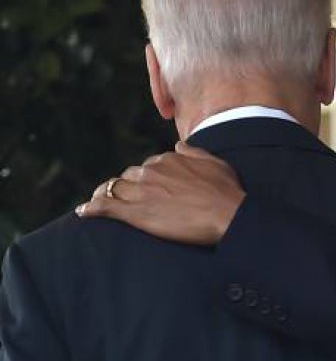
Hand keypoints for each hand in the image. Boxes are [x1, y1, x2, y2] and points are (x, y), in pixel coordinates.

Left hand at [76, 143, 244, 245]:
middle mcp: (151, 171)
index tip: (150, 188)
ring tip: (97, 202)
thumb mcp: (215, 163)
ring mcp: (141, 191)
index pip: (149, 166)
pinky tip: (84, 212)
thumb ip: (193, 152)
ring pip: (113, 189)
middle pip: (128, 176)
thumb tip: (178, 146)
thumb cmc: (227, 191)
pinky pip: (105, 207)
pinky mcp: (136, 213)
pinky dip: (92, 209)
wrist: (228, 214)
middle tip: (125, 198)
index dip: (148, 178)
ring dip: (103, 194)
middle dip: (126, 186)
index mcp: (168, 159)